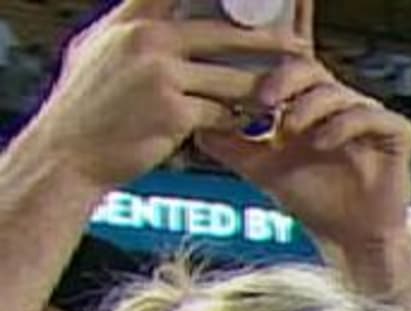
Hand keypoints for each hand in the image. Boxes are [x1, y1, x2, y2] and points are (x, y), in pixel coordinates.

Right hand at [15, 0, 294, 193]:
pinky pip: (225, 113)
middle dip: (270, 41)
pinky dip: (240, 119)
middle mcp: (146, 41)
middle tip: (300, 47)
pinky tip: (250, 122)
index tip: (260, 0)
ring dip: (262, 88)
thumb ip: (131, 28)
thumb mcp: (97, 50)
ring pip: (234, 78)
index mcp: (131, 21)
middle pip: (227, 35)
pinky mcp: (175, 113)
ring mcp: (161, 76)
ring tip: (283, 92)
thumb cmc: (85, 104)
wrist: (68, 152)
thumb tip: (158, 11)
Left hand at [195, 54, 410, 257]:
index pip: (284, 70)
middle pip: (310, 69)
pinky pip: (372, 116)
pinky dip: (344, 126)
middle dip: (283, 82)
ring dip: (309, 108)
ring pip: (338, 92)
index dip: (261, 76)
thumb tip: (195, 124)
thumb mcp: (261, 169)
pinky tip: (322, 143)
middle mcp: (339, 104)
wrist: (351, 239)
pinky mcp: (396, 133)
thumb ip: (231, 145)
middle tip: (264, 101)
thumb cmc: (313, 202)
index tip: (238, 95)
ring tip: (291, 132)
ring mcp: (369, 117)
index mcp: (309, 105)